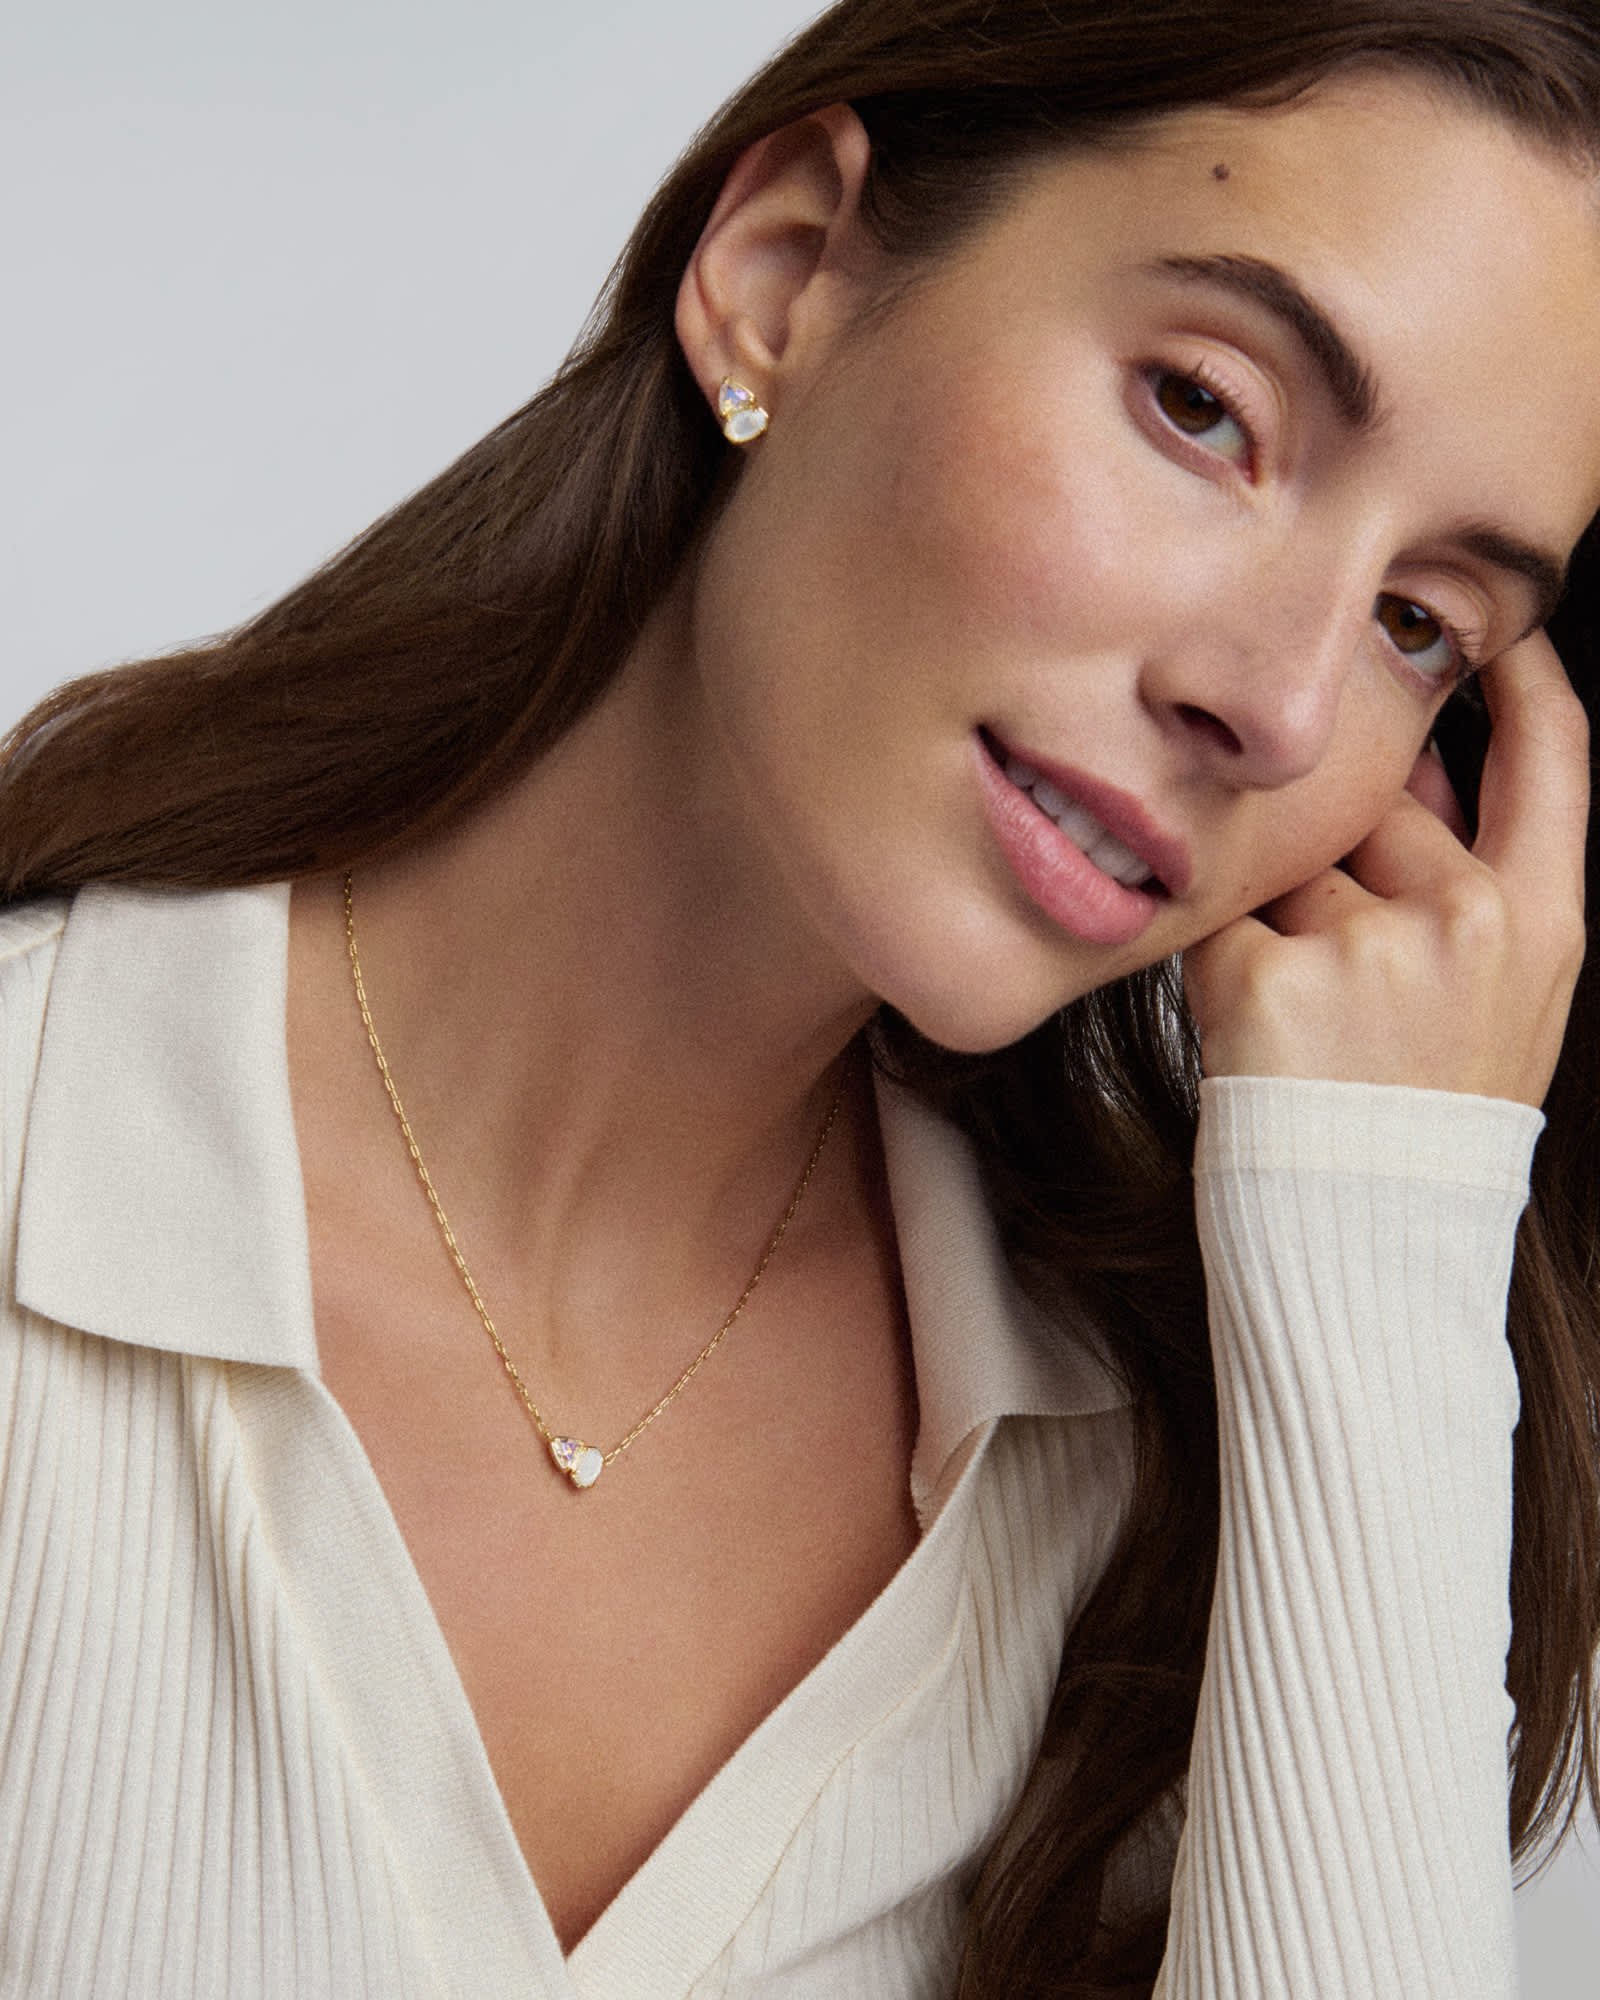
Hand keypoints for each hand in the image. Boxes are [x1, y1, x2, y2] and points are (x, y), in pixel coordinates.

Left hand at [1184, 632, 1588, 1107]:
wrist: (1365, 1243)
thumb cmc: (1423, 1123)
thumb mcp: (1500, 1002)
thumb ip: (1467, 882)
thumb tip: (1403, 769)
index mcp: (1543, 923)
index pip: (1553, 755)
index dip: (1524, 679)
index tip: (1492, 629)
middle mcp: (1470, 920)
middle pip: (1377, 807)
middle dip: (1340, 858)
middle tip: (1347, 974)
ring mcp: (1372, 947)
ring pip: (1291, 865)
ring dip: (1278, 916)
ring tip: (1309, 1019)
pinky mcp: (1273, 980)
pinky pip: (1224, 920)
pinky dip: (1222, 960)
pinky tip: (1257, 1032)